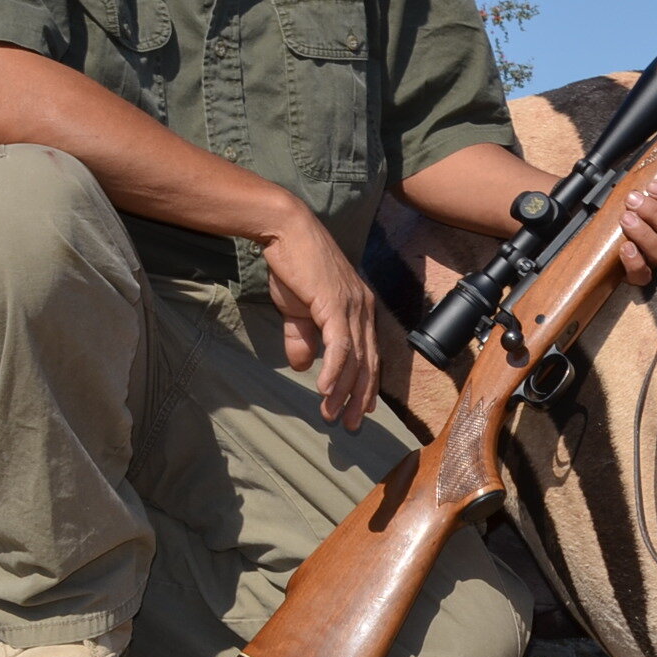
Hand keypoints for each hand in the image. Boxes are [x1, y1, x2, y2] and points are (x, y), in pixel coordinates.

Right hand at [258, 205, 379, 429]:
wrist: (287, 231)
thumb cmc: (293, 266)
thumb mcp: (297, 310)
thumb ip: (302, 338)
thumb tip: (304, 367)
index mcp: (359, 310)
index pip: (369, 354)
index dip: (365, 385)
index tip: (361, 411)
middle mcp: (363, 309)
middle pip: (368, 362)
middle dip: (360, 397)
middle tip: (352, 425)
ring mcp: (353, 306)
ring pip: (355, 358)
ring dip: (344, 390)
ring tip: (333, 415)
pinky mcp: (336, 303)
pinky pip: (340, 344)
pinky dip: (334, 370)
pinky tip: (325, 390)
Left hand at [616, 146, 656, 285]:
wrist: (611, 225)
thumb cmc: (640, 201)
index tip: (652, 186)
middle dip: (655, 213)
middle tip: (633, 199)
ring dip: (645, 235)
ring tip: (626, 218)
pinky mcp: (639, 274)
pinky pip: (643, 277)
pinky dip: (635, 264)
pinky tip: (625, 248)